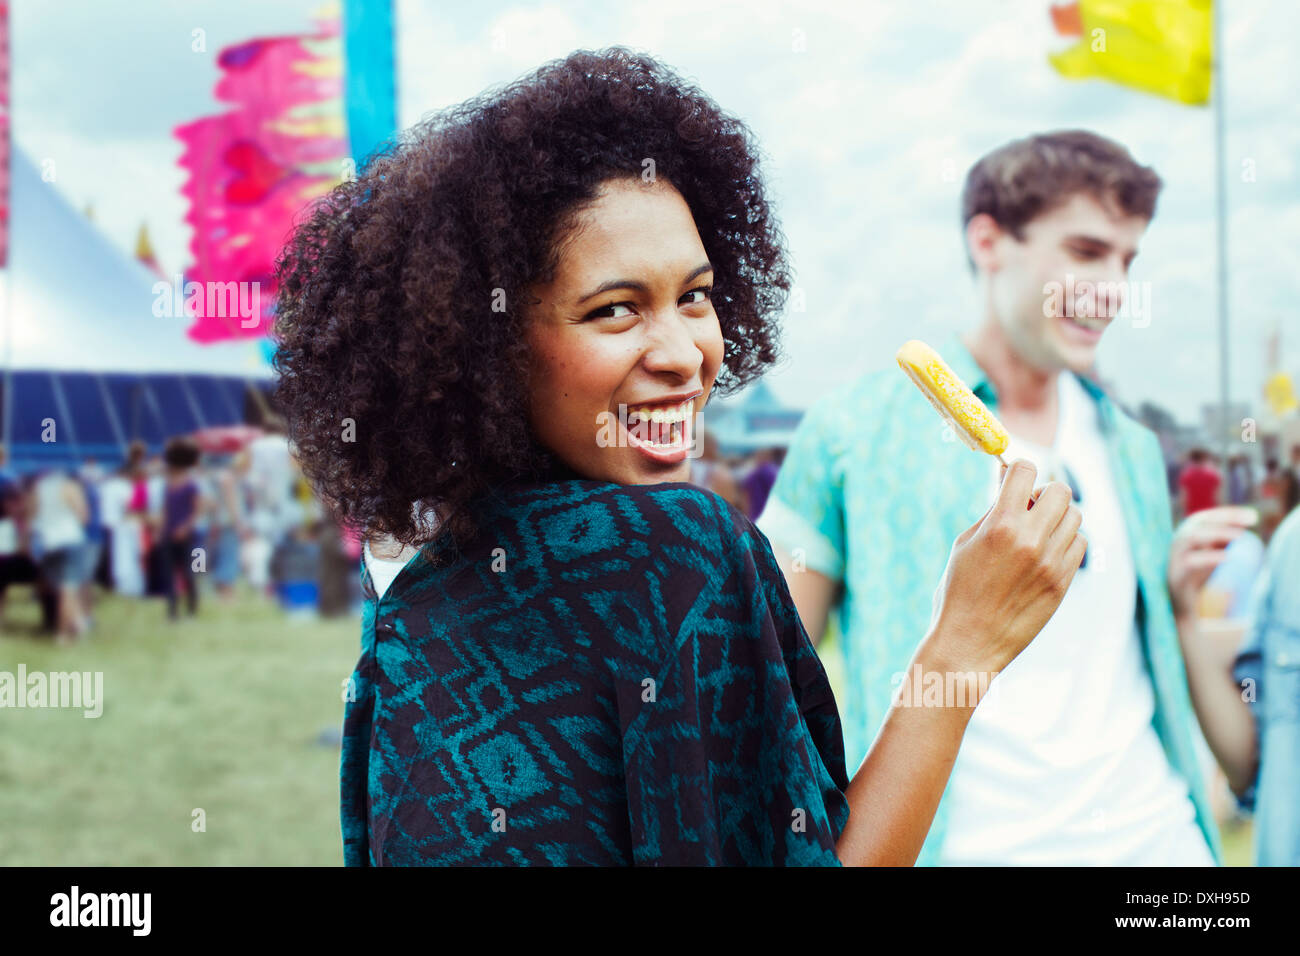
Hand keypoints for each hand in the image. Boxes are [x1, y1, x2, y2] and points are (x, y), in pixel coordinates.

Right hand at [925, 460, 1086, 682]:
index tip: (1012, 480)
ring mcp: (1051, 562)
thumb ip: (993, 511)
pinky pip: (1079, 544)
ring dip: (1057, 517)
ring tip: (1036, 532)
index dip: (1017, 470)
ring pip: (1074, 516)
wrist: (969, 643)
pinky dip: (1066, 541)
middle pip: (1059, 490)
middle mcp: (1031, 540)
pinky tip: (1046, 552)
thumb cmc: (958, 591)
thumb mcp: (966, 543)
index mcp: (1001, 525)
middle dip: (1043, 492)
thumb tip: (1008, 481)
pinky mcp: (1062, 582)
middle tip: (1028, 507)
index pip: (1025, 471)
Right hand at [1168, 506, 1256, 620]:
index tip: (1253, 516)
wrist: (1182, 607)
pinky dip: (1210, 557)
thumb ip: (1225, 540)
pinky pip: (1192, 562)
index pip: (1207, 518)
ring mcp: (1175, 558)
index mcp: (1186, 536)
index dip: (1229, 514)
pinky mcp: (1177, 575)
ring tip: (1240, 536)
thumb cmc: (1199, 578)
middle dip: (1226, 519)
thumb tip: (1246, 523)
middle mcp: (1177, 542)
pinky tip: (1228, 557)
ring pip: (1192, 537)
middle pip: (1199, 523)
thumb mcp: (1213, 555)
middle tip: (1253, 521)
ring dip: (1217, 533)